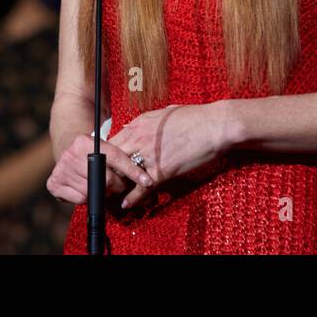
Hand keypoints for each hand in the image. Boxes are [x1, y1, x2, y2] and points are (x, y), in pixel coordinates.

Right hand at [46, 133, 152, 204]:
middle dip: (117, 185)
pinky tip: (85, 187)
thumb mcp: (103, 146)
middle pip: (106, 179)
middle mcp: (71, 154)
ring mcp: (62, 169)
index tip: (147, 181)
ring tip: (101, 185)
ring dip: (101, 193)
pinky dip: (86, 197)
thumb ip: (120, 157)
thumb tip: (145, 179)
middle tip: (118, 185)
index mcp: (85, 142)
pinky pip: (80, 199)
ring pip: (93, 192)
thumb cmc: (91, 150)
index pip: (115, 158)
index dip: (132, 171)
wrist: (66, 146)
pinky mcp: (54, 183)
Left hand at [107, 102, 230, 208]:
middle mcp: (139, 138)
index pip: (112, 141)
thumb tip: (133, 127)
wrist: (214, 126)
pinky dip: (132, 198)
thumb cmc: (193, 117)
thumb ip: (145, 122)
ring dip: (117, 184)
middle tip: (103, 181)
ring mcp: (148, 155)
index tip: (105, 164)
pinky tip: (126, 203)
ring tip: (110, 194)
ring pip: (123, 174)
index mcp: (138, 124)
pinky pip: (141, 187)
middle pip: (112, 158)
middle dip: (106, 170)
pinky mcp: (161, 171)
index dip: (106, 155)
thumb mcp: (163, 113)